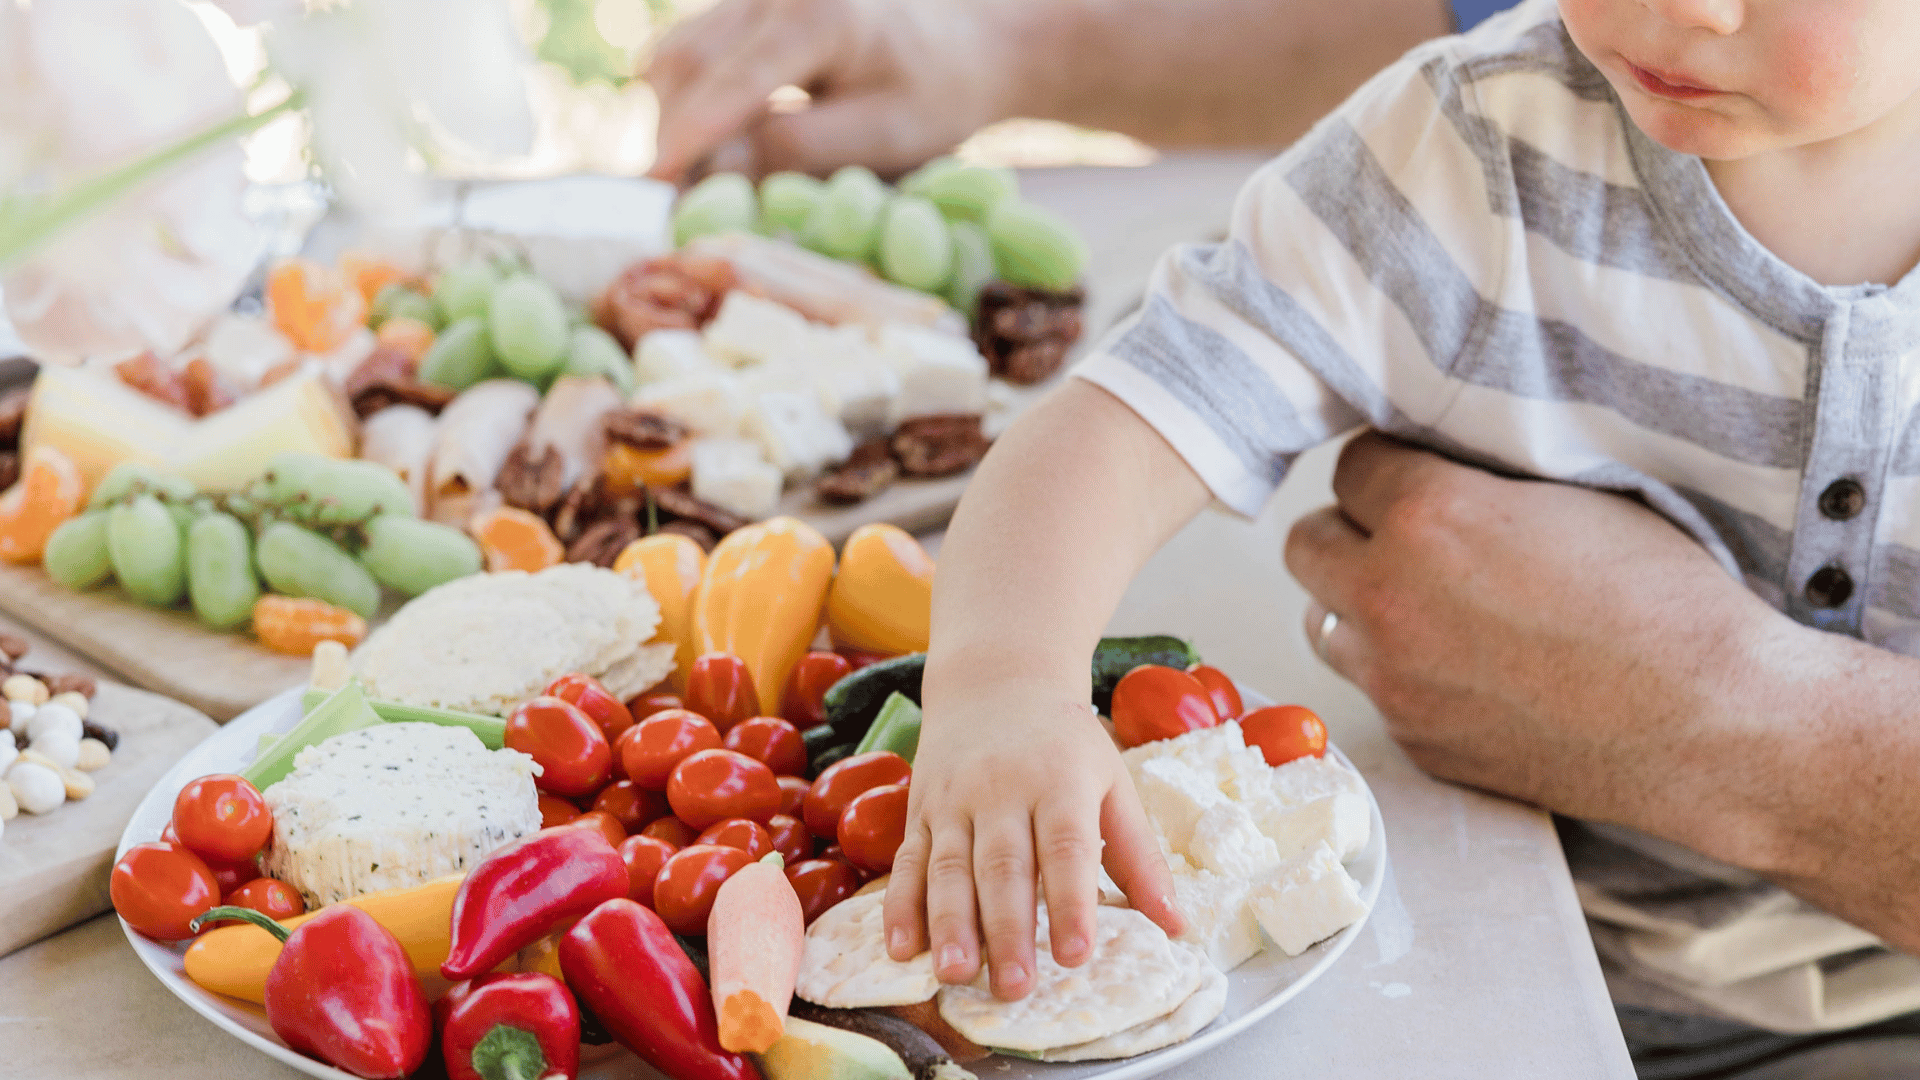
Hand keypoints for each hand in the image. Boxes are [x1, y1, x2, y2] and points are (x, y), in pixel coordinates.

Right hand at [646, 0, 1011, 181]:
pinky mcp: (743, 9)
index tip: (652, 188)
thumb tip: (712, 170)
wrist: (965, 46)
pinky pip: (690, 53)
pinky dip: (686, 102)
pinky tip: (707, 147)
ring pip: (676, 54)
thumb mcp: (881, 137)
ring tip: (690, 181)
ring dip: (671, 120)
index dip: (688, 138)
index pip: (733, 80)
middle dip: (671, 134)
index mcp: (818, 13)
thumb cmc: (934, 97)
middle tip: (668, 204)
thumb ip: (797, 150)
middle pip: (686, 60)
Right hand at [881, 676, 1183, 1000]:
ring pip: (948, 866)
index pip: (1066, 848)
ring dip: (950, 925)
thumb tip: (1176, 926)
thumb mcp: (1112, 783)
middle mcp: (1002, 789)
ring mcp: (954, 799)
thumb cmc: (1065, 744)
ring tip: (955, 975)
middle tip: (1015, 987)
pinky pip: (907, 859)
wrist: (998, 679)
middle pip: (1003, 865)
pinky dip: (900, 906)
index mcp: (1060, 782)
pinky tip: (901, 948)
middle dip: (1007, 930)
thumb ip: (1140, 858)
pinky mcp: (919, 809)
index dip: (1070, 902)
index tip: (1075, 955)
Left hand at [1283, 432, 1784, 839]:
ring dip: (1359, 604)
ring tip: (1425, 601)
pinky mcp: (1415, 739)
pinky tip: (1466, 665)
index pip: (1351, 465)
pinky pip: (1374, 689)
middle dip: (1351, 531)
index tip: (1419, 474)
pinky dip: (1402, 671)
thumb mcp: (1574, 495)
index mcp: (1428, 516)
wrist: (1716, 725)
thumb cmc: (1668, 602)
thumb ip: (1480, 477)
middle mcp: (1390, 598)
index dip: (1390, 467)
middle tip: (1404, 534)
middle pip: (1306, 543)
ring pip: (1323, 621)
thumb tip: (1437, 464)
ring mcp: (1394, 680)